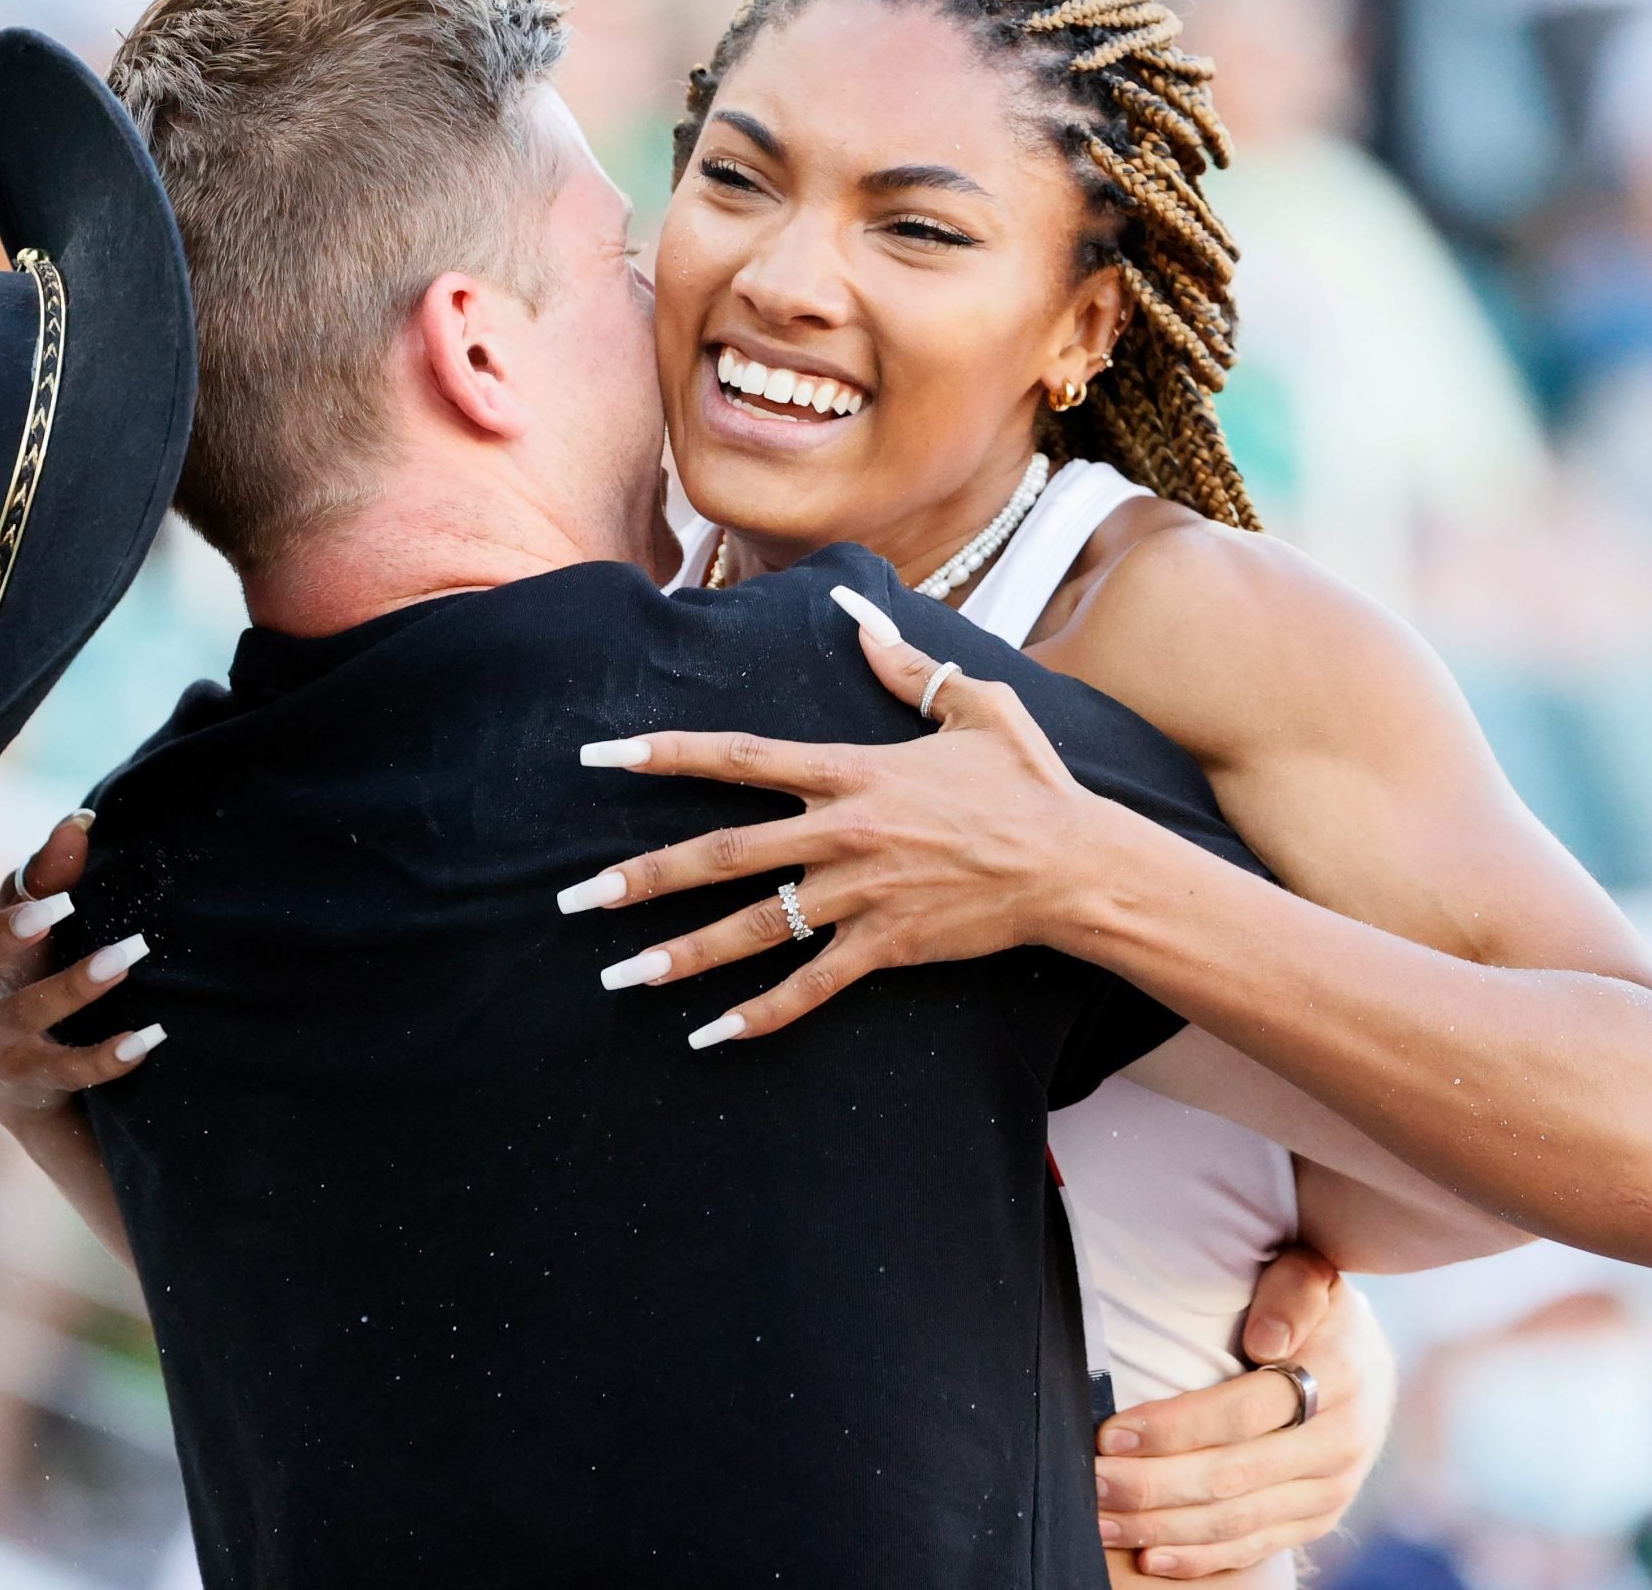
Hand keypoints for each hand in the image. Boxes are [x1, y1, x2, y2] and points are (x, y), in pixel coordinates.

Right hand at [0, 813, 162, 1131]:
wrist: (12, 1079)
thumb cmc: (12, 972)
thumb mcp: (22, 923)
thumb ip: (45, 876)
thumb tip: (82, 821)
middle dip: (2, 937)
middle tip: (53, 908)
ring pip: (22, 1017)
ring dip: (74, 986)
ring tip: (125, 957)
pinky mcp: (28, 1080)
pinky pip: (68, 1069)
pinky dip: (107, 1057)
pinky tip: (149, 1036)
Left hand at [572, 586, 1123, 1044]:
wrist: (1076, 861)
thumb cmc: (1027, 780)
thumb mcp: (972, 703)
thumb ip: (902, 664)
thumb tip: (855, 616)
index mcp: (852, 770)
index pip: (739, 757)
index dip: (664, 753)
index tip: (601, 755)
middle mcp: (843, 831)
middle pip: (720, 855)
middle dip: (641, 877)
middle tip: (575, 897)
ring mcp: (861, 893)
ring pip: (753, 927)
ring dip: (680, 954)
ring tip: (617, 976)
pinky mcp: (887, 946)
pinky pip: (810, 986)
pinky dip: (759, 1015)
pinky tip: (708, 1035)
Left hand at [1094, 1246, 1394, 1578]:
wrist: (1369, 1361)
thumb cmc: (1313, 1306)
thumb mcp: (1310, 1275)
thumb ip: (1292, 1292)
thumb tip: (1266, 1339)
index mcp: (1339, 1374)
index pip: (1243, 1411)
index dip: (1174, 1428)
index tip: (1111, 1434)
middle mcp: (1341, 1440)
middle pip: (1233, 1476)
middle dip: (1153, 1486)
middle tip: (1091, 1483)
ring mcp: (1333, 1489)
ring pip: (1238, 1521)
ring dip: (1163, 1527)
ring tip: (1102, 1522)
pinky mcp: (1319, 1519)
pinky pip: (1255, 1546)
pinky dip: (1199, 1557)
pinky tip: (1150, 1556)